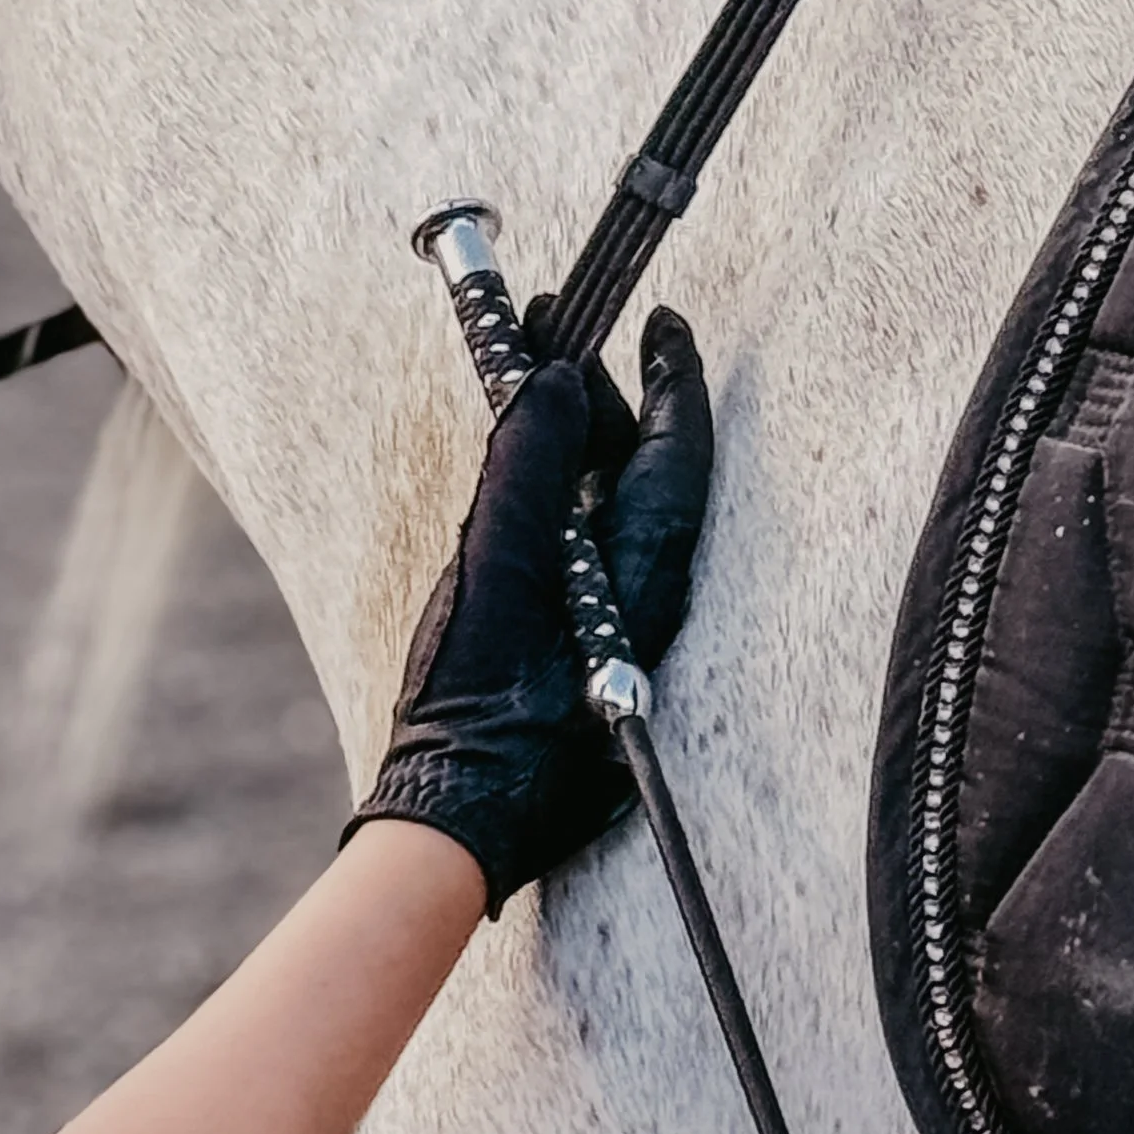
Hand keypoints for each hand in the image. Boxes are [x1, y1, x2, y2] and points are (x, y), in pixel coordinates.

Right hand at [351, 309, 712, 912]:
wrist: (455, 814)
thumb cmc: (474, 703)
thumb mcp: (493, 570)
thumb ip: (527, 469)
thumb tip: (556, 379)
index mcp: (641, 581)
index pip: (678, 458)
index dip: (674, 380)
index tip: (664, 319)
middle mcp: (645, 601)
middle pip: (643, 475)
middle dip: (606, 395)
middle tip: (557, 331)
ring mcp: (617, 625)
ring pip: (615, 508)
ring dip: (578, 438)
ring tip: (530, 378)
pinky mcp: (586, 647)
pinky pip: (589, 544)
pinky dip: (563, 489)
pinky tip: (527, 470)